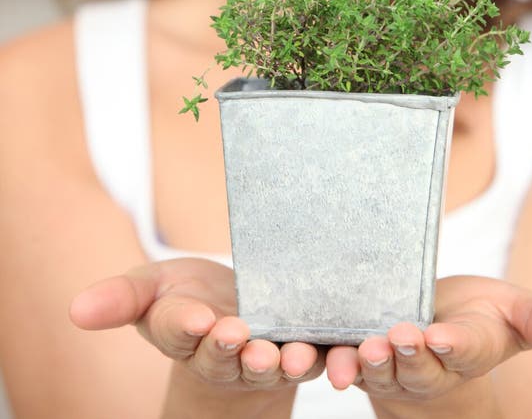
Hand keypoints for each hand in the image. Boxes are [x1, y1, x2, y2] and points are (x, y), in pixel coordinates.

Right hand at [70, 257, 323, 392]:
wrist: (236, 309)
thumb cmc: (188, 298)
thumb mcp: (151, 288)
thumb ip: (119, 298)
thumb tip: (75, 310)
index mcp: (185, 333)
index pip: (182, 331)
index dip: (189, 326)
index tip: (196, 319)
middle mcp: (226, 351)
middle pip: (228, 353)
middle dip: (232, 348)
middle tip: (238, 337)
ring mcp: (266, 354)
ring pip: (274, 363)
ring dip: (280, 360)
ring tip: (285, 354)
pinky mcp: (305, 349)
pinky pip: (318, 357)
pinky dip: (327, 357)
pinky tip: (335, 350)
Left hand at [324, 275, 531, 401]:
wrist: (438, 333)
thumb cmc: (480, 317)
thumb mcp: (513, 311)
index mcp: (468, 350)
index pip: (464, 350)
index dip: (454, 345)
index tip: (444, 336)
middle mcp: (428, 366)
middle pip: (417, 365)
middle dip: (408, 354)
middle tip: (399, 337)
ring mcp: (391, 364)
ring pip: (378, 369)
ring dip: (369, 362)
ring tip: (364, 349)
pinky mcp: (359, 355)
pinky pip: (344, 360)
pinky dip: (334, 358)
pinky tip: (324, 355)